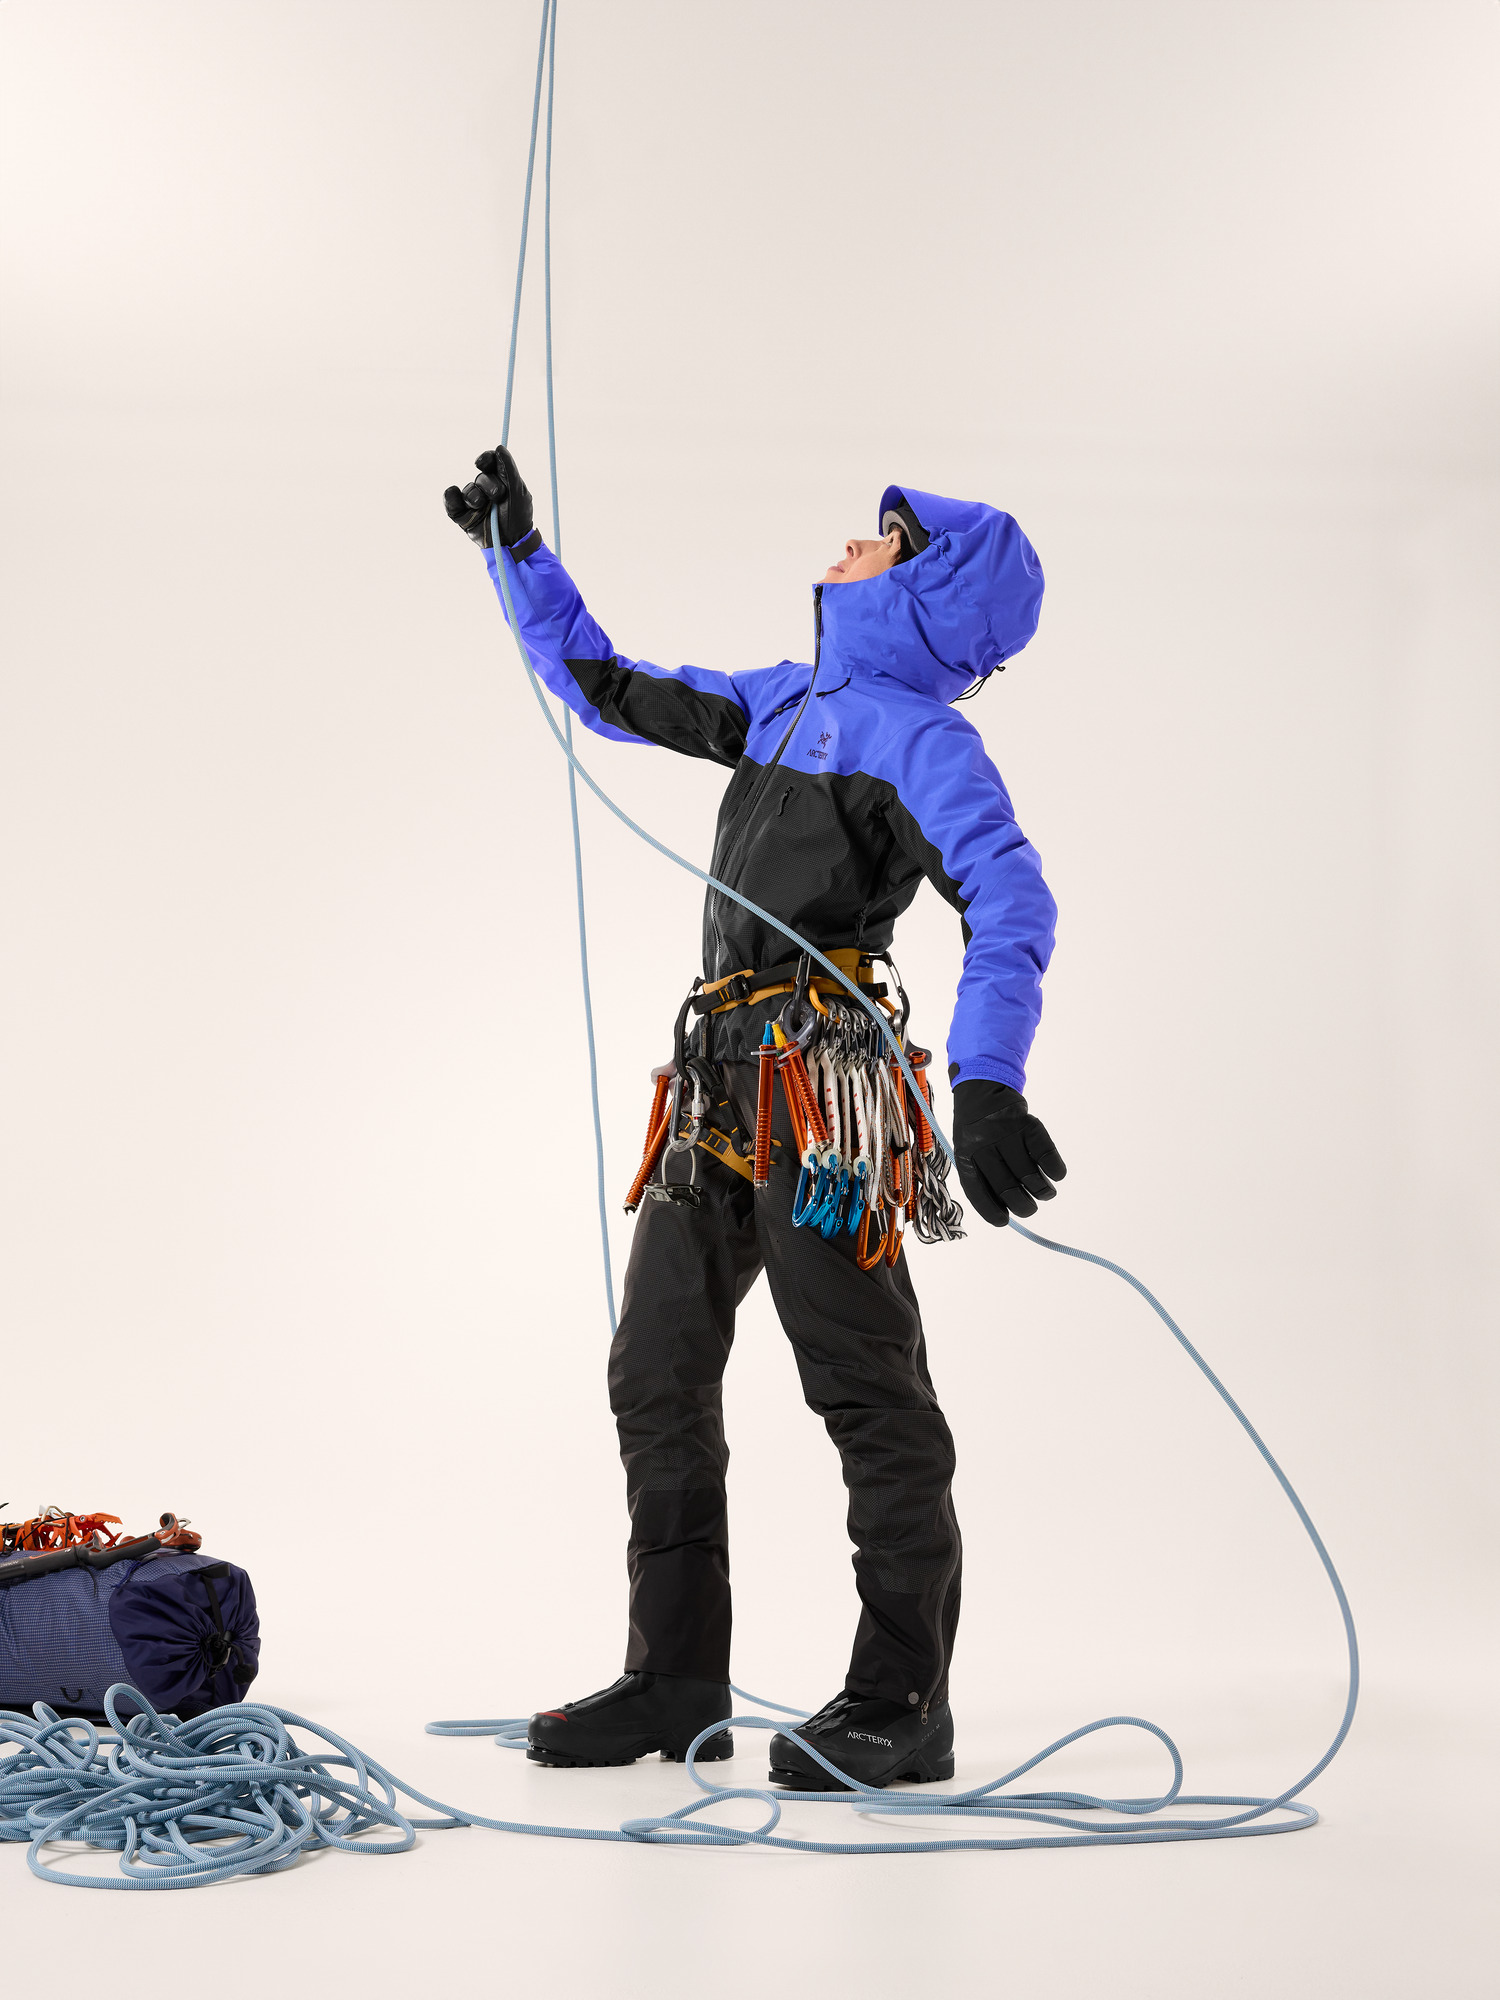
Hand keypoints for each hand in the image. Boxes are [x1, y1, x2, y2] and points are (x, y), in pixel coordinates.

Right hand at [443, 445, 533, 549]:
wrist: (512, 543)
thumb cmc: (519, 517)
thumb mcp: (518, 491)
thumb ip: (509, 469)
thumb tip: (499, 447)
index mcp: (501, 481)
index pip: (489, 462)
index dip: (484, 459)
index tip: (481, 462)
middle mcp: (486, 490)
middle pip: (480, 476)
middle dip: (487, 485)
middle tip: (497, 496)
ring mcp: (473, 502)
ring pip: (467, 490)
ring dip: (474, 496)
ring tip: (482, 507)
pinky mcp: (462, 515)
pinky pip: (450, 500)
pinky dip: (451, 499)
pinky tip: (461, 503)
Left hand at [952, 1079, 1065, 1227]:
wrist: (982, 1089)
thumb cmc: (976, 1131)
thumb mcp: (968, 1150)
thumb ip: (983, 1176)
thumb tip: (1007, 1212)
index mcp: (965, 1154)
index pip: (976, 1190)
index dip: (991, 1211)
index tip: (1004, 1221)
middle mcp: (984, 1144)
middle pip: (1007, 1187)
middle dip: (1023, 1207)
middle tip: (1030, 1208)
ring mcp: (1007, 1133)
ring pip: (1029, 1174)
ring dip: (1042, 1191)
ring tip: (1045, 1193)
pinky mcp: (1029, 1123)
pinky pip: (1046, 1153)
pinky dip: (1055, 1170)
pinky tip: (1056, 1175)